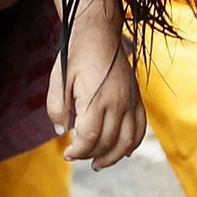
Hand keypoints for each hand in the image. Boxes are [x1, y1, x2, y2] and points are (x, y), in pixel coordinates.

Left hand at [46, 19, 145, 167]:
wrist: (99, 33)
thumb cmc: (75, 56)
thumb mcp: (58, 79)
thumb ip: (56, 108)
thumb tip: (60, 133)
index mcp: (96, 99)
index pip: (90, 138)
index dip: (78, 151)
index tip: (67, 154)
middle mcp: (117, 102)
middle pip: (108, 142)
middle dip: (92, 155)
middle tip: (77, 157)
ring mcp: (130, 101)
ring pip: (128, 140)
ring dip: (114, 156)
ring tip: (99, 164)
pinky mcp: (136, 98)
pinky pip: (140, 128)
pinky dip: (133, 143)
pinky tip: (124, 151)